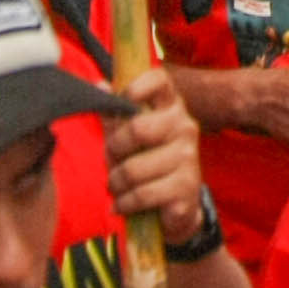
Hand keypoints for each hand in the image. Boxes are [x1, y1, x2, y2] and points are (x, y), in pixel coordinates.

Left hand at [101, 67, 212, 246]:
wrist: (178, 207)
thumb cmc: (148, 163)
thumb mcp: (128, 137)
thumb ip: (115, 114)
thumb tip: (99, 86)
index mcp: (171, 107)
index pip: (159, 80)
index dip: (136, 86)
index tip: (122, 99)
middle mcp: (185, 127)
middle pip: (137, 128)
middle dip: (113, 150)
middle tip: (112, 160)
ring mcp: (188, 157)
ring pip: (133, 169)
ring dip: (116, 183)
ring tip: (117, 187)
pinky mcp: (187, 188)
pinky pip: (141, 195)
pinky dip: (125, 203)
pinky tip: (124, 204)